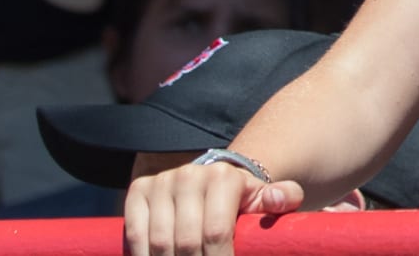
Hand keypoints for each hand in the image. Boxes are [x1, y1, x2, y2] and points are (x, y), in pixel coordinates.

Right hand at [121, 160, 303, 255]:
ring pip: (159, 242)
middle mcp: (190, 175)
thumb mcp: (266, 199)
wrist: (210, 182)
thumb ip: (284, 198)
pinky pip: (134, 235)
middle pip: (186, 241)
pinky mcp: (138, 190)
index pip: (216, 232)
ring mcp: (161, 181)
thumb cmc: (242, 201)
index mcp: (223, 177)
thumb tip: (277, 199)